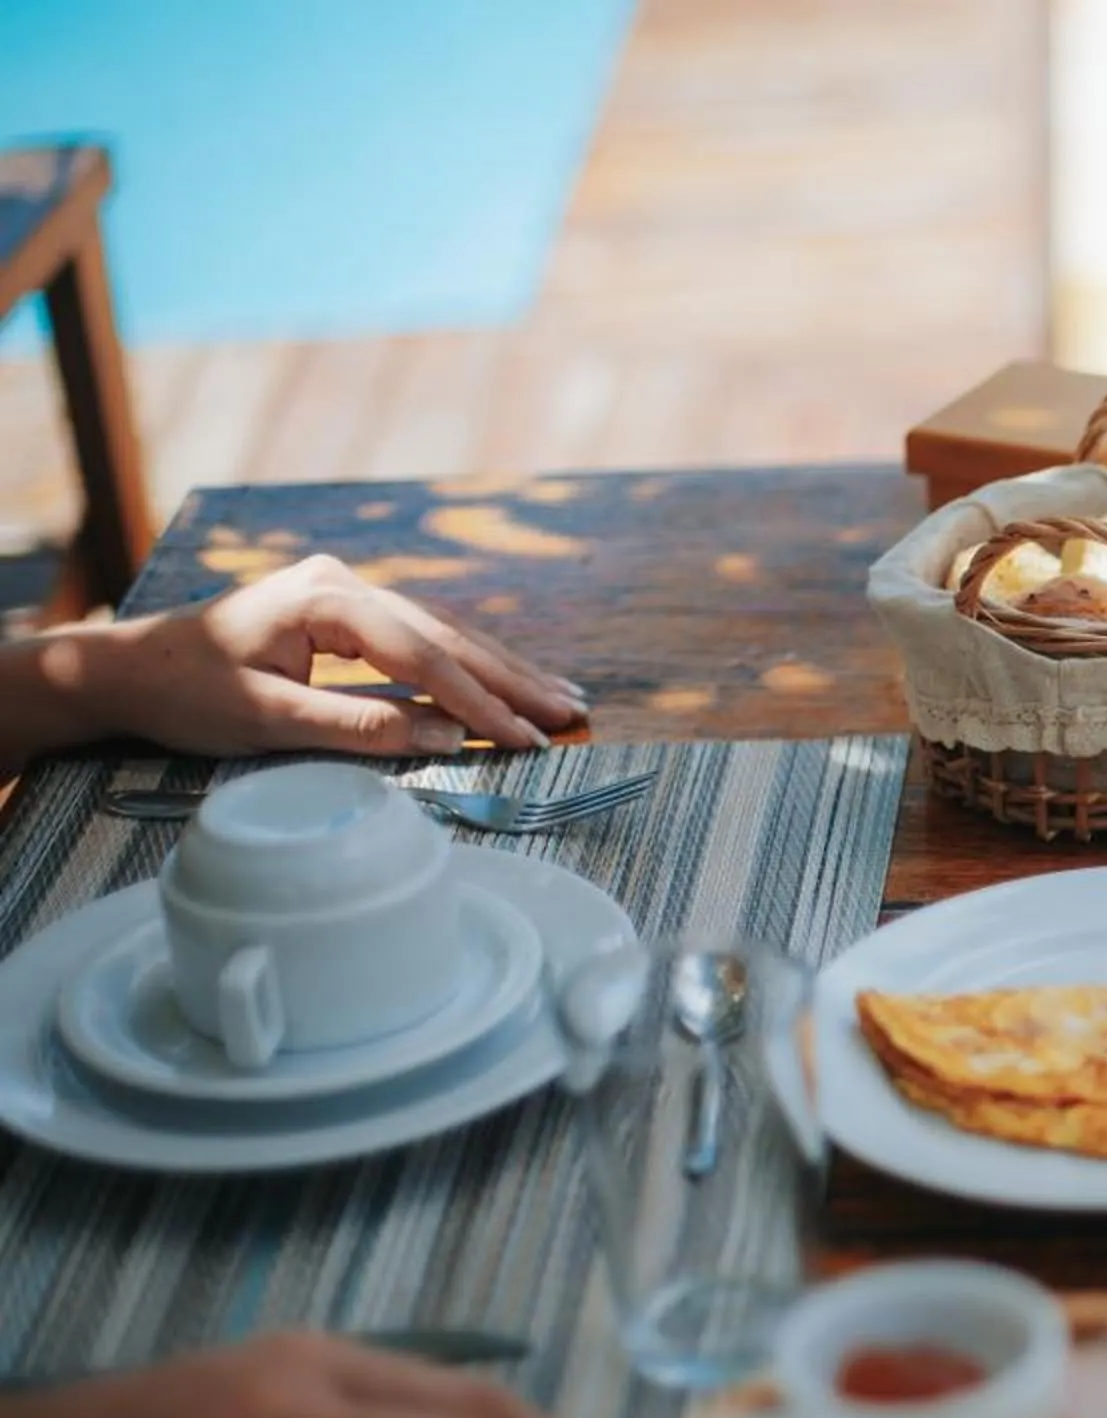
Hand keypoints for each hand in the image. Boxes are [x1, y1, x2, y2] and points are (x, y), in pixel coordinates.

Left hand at [97, 555, 588, 756]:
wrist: (126, 669)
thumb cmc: (185, 694)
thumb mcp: (269, 720)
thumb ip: (361, 726)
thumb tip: (450, 735)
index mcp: (325, 598)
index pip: (423, 653)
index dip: (481, 700)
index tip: (528, 737)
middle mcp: (344, 583)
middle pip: (448, 633)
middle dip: (513, 677)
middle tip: (573, 711)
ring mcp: (347, 593)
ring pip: (443, 633)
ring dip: (502, 669)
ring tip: (561, 697)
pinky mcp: (346, 614)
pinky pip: (421, 639)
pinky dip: (467, 666)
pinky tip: (506, 681)